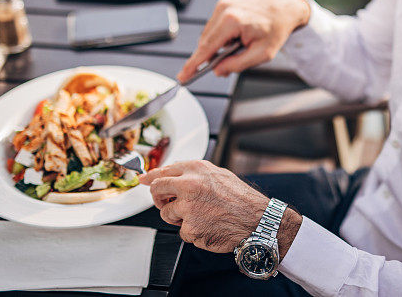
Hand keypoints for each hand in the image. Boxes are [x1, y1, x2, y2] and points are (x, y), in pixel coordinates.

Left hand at [139, 160, 300, 255]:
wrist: (257, 221)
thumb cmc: (241, 199)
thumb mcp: (218, 175)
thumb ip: (193, 174)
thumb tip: (167, 174)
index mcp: (196, 169)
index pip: (164, 170)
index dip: (152, 177)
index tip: (144, 180)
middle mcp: (189, 185)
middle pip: (157, 190)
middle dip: (159, 198)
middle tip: (167, 203)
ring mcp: (188, 208)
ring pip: (167, 214)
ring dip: (178, 218)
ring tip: (200, 217)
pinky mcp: (190, 228)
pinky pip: (182, 232)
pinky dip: (192, 232)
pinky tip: (208, 227)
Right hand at [177, 0, 310, 81]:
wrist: (285, 6)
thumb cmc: (277, 28)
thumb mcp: (262, 54)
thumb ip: (237, 64)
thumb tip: (218, 70)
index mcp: (232, 21)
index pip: (206, 48)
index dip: (193, 65)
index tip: (182, 77)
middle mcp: (223, 9)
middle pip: (206, 43)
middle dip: (212, 58)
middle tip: (226, 66)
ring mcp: (222, 4)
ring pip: (209, 35)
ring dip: (218, 46)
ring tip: (239, 48)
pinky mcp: (224, 3)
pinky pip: (215, 26)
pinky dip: (221, 37)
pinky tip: (236, 39)